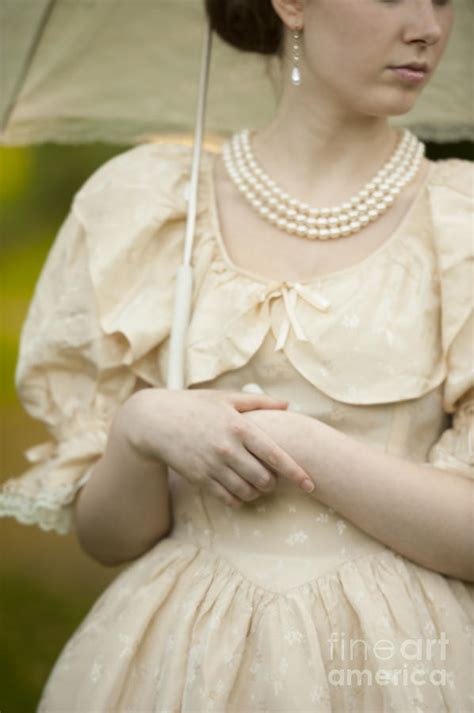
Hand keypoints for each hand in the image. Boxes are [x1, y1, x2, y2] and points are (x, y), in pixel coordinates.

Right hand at [124, 388, 314, 508]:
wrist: (155, 421)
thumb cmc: (194, 405)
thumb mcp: (226, 397)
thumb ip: (258, 402)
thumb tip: (287, 405)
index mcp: (239, 427)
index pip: (275, 455)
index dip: (296, 472)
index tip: (311, 483)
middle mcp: (227, 449)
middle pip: (264, 479)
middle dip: (274, 482)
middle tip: (272, 478)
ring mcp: (212, 466)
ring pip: (247, 492)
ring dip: (257, 492)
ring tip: (257, 484)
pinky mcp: (199, 478)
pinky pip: (228, 498)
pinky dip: (239, 499)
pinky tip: (241, 491)